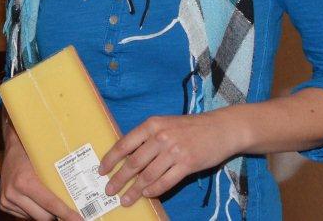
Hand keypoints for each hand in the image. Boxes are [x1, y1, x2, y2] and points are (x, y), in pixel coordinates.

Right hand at [0, 122, 81, 220]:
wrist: (13, 144)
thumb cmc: (32, 148)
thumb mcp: (45, 160)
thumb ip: (57, 179)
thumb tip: (80, 193)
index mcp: (24, 181)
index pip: (51, 204)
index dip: (67, 214)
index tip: (80, 219)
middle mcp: (13, 192)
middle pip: (44, 216)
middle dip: (59, 216)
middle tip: (73, 214)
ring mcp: (6, 199)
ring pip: (35, 217)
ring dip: (47, 214)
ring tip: (58, 208)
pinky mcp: (3, 203)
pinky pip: (25, 215)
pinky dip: (36, 211)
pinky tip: (42, 203)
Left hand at [98, 111, 245, 205]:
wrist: (220, 128)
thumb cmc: (189, 127)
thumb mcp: (164, 124)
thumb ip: (147, 137)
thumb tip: (127, 157)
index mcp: (151, 125)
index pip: (124, 144)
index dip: (111, 159)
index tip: (102, 171)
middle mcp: (161, 137)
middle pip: (134, 163)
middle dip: (119, 179)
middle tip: (109, 191)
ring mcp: (174, 151)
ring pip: (148, 175)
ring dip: (134, 190)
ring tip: (125, 199)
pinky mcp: (187, 164)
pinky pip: (166, 182)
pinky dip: (154, 190)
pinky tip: (147, 195)